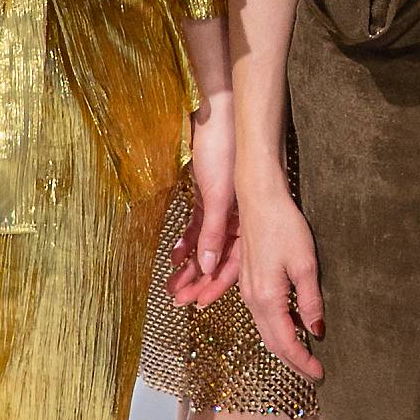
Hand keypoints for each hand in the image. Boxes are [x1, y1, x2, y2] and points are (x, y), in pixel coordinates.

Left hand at [171, 90, 239, 307]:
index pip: (233, 263)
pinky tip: (175, 256)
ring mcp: (223, 207)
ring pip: (206, 244)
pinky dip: (186, 241)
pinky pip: (198, 226)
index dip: (217, 285)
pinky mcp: (209, 195)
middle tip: (179, 300)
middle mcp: (237, 217)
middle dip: (199, 280)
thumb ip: (212, 231)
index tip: (199, 303)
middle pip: (218, 257)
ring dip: (189, 264)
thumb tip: (205, 266)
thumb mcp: (216, 195)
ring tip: (172, 285)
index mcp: (246, 220)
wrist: (217, 115)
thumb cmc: (222, 151)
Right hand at [238, 180, 323, 382]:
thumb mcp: (306, 266)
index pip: (286, 342)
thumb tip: (316, 331)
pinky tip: (293, 326)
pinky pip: (262, 315)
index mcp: (267, 298)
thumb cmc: (284, 227)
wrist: (259, 200)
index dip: (303, 361)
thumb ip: (310, 301)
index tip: (320, 374)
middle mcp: (252, 299)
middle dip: (293, 360)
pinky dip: (277, 328)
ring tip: (306, 355)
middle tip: (314, 373)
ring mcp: (247, 291)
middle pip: (272, 342)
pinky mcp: (248, 281)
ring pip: (265, 330)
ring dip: (285, 345)